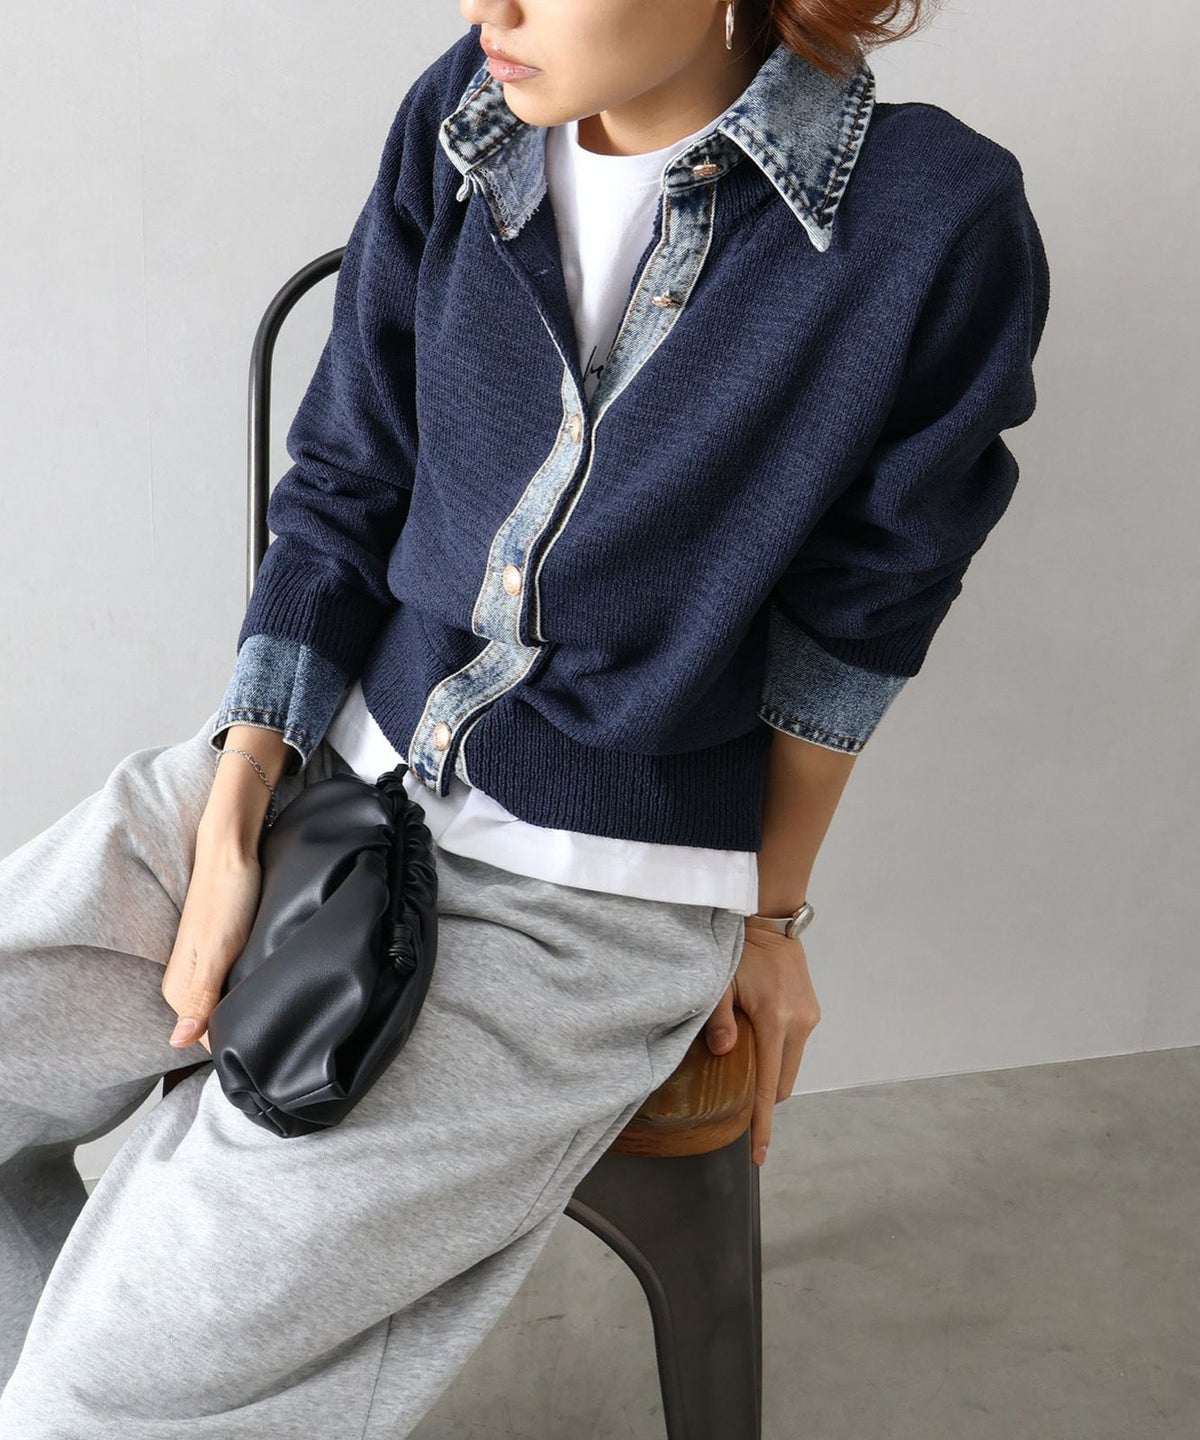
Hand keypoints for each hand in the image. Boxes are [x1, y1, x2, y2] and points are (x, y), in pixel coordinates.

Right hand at [161, 835, 263, 1054]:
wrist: (232, 853)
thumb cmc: (227, 897)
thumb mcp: (217, 952)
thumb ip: (200, 997)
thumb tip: (178, 1042)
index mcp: (177, 990)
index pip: (205, 1039)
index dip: (234, 1043)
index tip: (264, 1046)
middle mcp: (185, 983)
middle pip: (215, 1024)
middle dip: (242, 1027)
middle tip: (275, 1023)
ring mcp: (202, 969)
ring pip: (226, 1005)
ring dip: (246, 1008)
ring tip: (274, 1007)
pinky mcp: (218, 954)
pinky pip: (232, 985)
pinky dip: (247, 989)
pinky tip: (265, 986)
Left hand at [703, 921, 820, 1167]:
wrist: (769, 919)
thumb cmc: (738, 950)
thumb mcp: (719, 982)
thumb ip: (718, 1019)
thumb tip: (721, 1054)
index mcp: (775, 1021)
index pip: (768, 1086)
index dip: (763, 1123)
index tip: (759, 1154)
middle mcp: (799, 1025)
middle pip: (783, 1083)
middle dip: (763, 1098)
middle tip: (737, 1096)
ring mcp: (809, 1018)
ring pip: (790, 1066)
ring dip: (771, 1072)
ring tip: (745, 1059)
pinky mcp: (812, 1011)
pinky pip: (795, 1047)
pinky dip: (778, 1054)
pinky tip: (759, 1038)